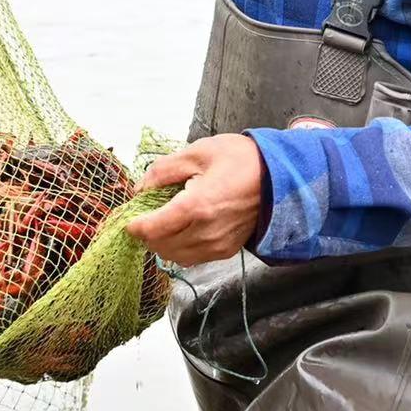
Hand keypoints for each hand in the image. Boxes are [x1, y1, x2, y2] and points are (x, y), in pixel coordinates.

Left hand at [127, 135, 266, 266]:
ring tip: (163, 221)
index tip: (129, 217)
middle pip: (160, 246)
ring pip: (174, 256)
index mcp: (197, 207)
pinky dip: (179, 248)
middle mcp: (206, 233)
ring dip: (162, 243)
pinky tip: (182, 229)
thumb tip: (140, 188)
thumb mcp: (197, 152)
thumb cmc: (241, 159)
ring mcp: (218, 245)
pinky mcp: (226, 251)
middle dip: (147, 233)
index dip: (135, 225)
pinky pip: (192, 258)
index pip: (152, 229)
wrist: (281, 177)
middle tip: (145, 215)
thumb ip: (163, 171)